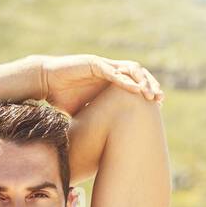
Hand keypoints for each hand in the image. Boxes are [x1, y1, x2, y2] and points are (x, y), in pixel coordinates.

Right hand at [32, 54, 163, 114]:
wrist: (45, 81)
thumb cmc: (61, 96)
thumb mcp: (82, 113)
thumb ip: (91, 120)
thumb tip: (95, 142)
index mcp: (108, 80)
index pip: (134, 83)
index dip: (146, 91)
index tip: (157, 105)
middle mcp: (108, 70)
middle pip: (137, 74)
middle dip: (150, 84)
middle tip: (160, 99)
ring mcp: (102, 65)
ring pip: (129, 70)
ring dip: (141, 81)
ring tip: (150, 94)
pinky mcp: (93, 64)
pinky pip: (113, 71)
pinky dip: (124, 80)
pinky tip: (135, 89)